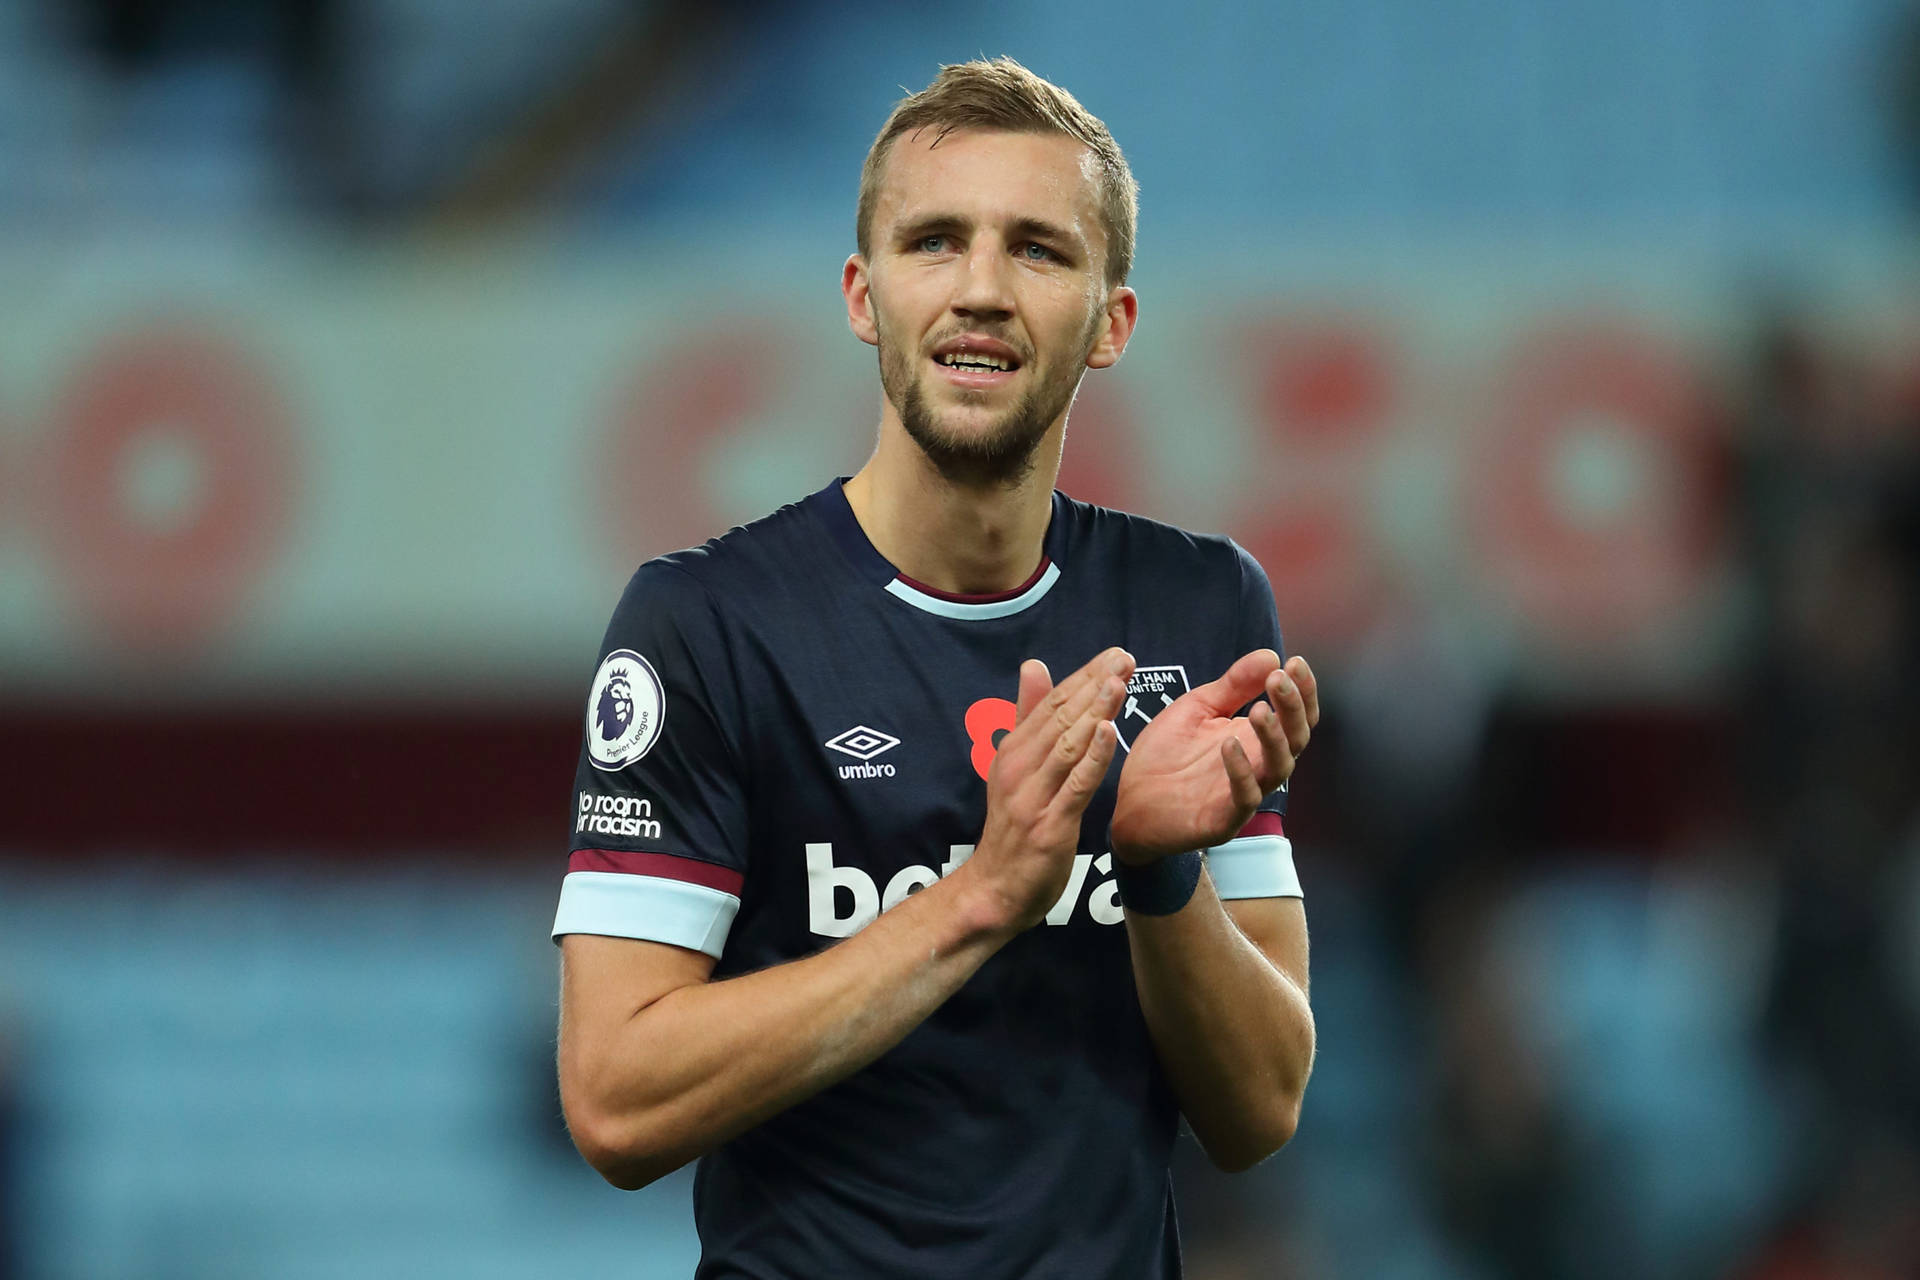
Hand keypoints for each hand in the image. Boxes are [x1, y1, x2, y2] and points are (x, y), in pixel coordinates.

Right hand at [961, 647, 1132, 932]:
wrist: (995, 889)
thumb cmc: (1013, 828)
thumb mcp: (1014, 768)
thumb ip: (1027, 718)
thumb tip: (1034, 665)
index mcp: (1013, 751)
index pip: (1051, 704)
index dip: (1083, 676)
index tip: (1114, 654)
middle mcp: (1019, 768)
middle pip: (1061, 718)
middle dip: (1094, 685)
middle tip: (1125, 658)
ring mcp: (1032, 796)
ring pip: (1067, 746)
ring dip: (1095, 712)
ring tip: (1119, 683)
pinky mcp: (1049, 825)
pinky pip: (1075, 786)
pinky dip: (1092, 758)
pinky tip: (1109, 733)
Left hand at [1109, 651, 1317, 863]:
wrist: (1129, 801)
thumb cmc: (1166, 754)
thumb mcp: (1198, 708)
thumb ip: (1233, 685)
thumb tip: (1271, 655)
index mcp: (1255, 737)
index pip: (1295, 715)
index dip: (1302, 690)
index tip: (1294, 662)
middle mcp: (1258, 765)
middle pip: (1296, 738)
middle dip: (1293, 707)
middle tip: (1279, 678)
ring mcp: (1244, 793)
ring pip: (1278, 768)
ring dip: (1273, 737)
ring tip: (1259, 709)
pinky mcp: (1224, 819)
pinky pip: (1244, 797)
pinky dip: (1241, 771)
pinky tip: (1229, 744)